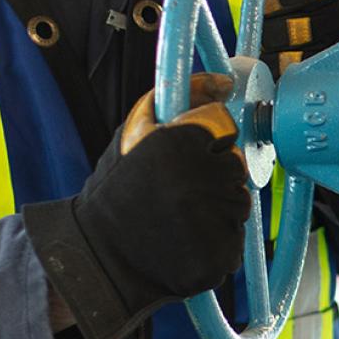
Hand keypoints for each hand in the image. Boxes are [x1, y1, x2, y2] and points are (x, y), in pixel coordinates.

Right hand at [23, 73, 250, 338]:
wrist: (99, 254)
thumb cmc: (117, 188)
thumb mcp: (136, 130)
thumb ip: (183, 97)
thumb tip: (228, 83)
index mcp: (177, 143)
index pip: (225, 127)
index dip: (203, 142)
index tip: (180, 159)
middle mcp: (197, 181)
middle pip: (234, 165)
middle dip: (212, 175)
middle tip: (176, 191)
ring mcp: (210, 221)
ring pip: (239, 203)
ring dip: (217, 208)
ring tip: (179, 217)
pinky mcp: (219, 256)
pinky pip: (235, 238)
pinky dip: (217, 241)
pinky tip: (186, 240)